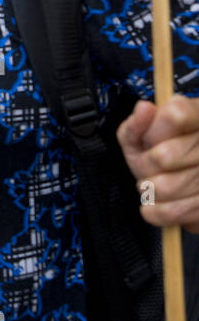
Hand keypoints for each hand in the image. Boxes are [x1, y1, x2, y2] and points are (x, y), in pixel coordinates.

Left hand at [118, 96, 198, 232]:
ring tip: (155, 185)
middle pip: (164, 156)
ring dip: (150, 189)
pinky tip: (159, 204)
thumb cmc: (161, 156)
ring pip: (166, 187)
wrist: (182, 190)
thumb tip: (144, 108)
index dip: (153, 132)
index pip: (175, 116)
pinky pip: (174, 212)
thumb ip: (137, 124)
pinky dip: (158, 211)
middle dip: (145, 165)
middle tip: (149, 166)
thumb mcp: (143, 137)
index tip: (150, 140)